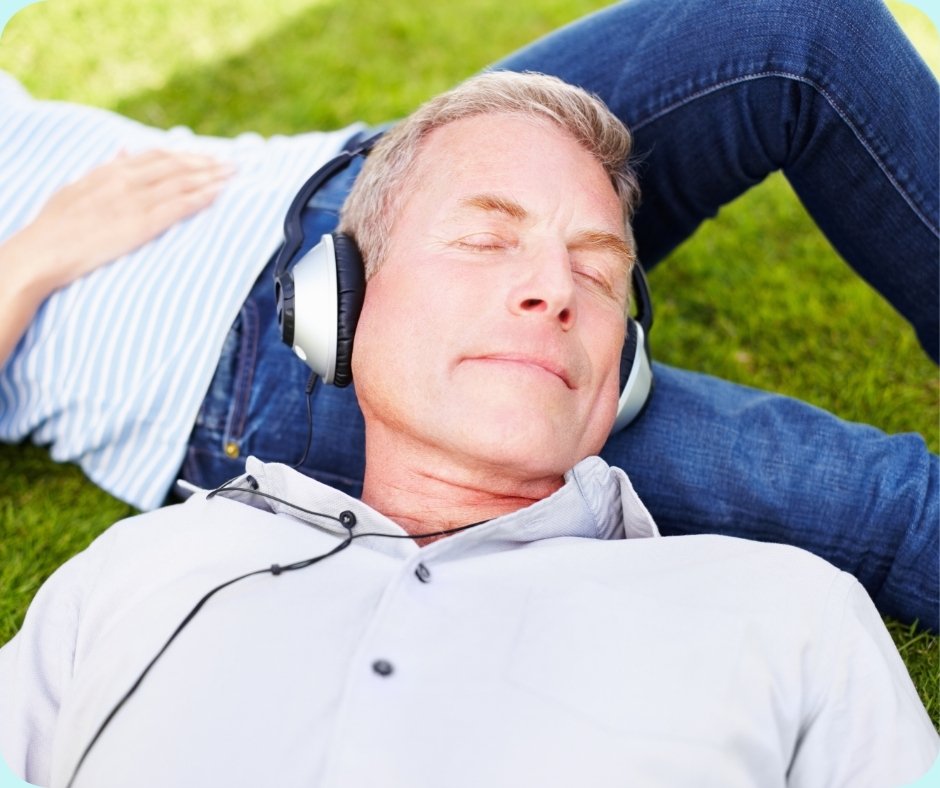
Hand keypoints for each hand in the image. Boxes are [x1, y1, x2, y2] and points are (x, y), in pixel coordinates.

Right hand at [21, 148, 233, 287]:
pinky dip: (201, 197)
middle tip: (234, 162)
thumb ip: (104, 168)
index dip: (185, 154)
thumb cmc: (54, 227)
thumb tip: (125, 150)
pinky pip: (178, 207)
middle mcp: (125, 181)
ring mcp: (133, 202)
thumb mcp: (76, 187)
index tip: (207, 154)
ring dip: (212, 177)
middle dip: (207, 163)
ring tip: (234, 174)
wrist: (42, 253)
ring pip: (182, 183)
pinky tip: (219, 194)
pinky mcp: (140, 225)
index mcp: (110, 172)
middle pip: (176, 166)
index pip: (157, 156)